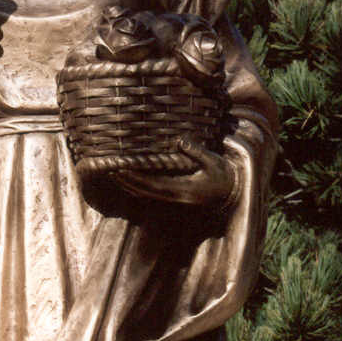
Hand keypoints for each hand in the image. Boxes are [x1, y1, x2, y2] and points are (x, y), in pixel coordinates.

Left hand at [117, 141, 238, 208]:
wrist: (232, 194)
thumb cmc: (224, 176)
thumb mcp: (214, 162)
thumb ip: (196, 152)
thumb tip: (179, 140)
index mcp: (182, 190)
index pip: (152, 184)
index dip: (134, 178)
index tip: (120, 169)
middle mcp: (175, 197)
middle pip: (144, 192)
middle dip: (126, 182)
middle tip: (109, 170)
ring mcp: (174, 199)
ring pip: (146, 195)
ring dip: (129, 186)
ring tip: (114, 174)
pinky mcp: (175, 197)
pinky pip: (152, 194)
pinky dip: (139, 187)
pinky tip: (129, 180)